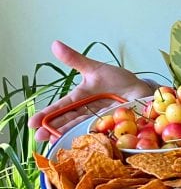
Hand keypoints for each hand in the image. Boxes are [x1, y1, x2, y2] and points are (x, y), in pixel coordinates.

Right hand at [28, 40, 152, 141]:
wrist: (140, 90)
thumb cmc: (118, 80)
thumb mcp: (95, 69)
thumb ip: (75, 59)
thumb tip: (55, 44)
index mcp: (80, 98)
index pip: (61, 107)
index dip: (47, 115)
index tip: (33, 123)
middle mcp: (87, 111)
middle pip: (68, 121)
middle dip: (53, 129)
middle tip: (39, 137)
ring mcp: (99, 120)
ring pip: (81, 128)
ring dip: (67, 135)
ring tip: (54, 143)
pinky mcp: (112, 126)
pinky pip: (100, 132)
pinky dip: (91, 138)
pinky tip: (81, 144)